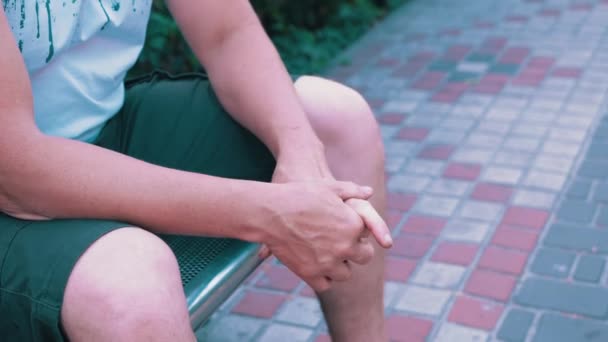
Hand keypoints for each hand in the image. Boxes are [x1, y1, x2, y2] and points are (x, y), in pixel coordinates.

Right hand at [260, 179, 391, 291]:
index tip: (348, 227)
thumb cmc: (299, 196)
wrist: (270, 212)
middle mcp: (345, 247)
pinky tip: (317, 266)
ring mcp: (328, 263)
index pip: (368, 235)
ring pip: (345, 274)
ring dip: (340, 266)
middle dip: (356, 251)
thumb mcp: (329, 187)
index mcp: (354, 225)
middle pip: (364, 257)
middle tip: (342, 244)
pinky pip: (325, 285)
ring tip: (328, 255)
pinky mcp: (310, 274)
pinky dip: (323, 278)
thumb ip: (352, 190)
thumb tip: (368, 192)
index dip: (359, 231)